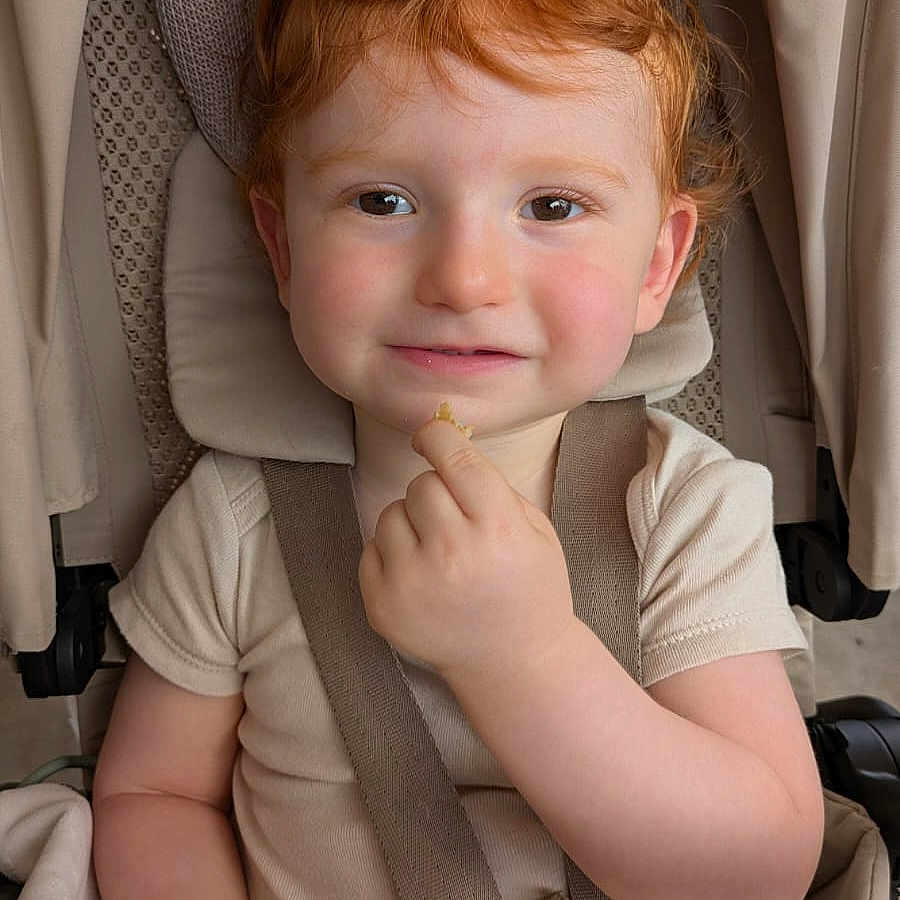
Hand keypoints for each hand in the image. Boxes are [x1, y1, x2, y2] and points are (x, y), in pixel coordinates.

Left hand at [358, 416, 576, 681]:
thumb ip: (493, 485)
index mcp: (497, 529)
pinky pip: (372, 546)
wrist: (514, 663)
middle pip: (421, 484)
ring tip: (438, 551)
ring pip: (391, 512)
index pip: (455, 459)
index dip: (437, 436)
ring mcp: (411, 582)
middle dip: (436, 491)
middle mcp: (451, 553)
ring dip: (412, 521)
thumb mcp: (536, 530)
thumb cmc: (530, 589)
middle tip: (455, 520)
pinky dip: (392, 552)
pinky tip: (421, 574)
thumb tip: (447, 445)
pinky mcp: (382, 604)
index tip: (430, 435)